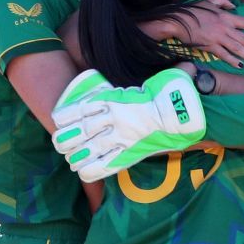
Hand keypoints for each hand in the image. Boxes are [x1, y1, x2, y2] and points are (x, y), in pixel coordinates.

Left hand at [51, 67, 205, 180]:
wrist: (186, 112)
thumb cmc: (171, 92)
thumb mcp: (149, 81)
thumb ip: (139, 82)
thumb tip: (154, 71)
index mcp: (114, 99)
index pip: (79, 108)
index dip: (65, 116)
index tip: (57, 120)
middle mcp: (114, 118)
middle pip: (79, 130)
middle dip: (65, 139)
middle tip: (59, 143)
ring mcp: (121, 136)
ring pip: (88, 148)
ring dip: (75, 155)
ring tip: (69, 159)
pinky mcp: (131, 152)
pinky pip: (105, 165)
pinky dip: (91, 170)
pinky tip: (83, 172)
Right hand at [168, 0, 243, 65]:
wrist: (178, 21)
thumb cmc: (192, 11)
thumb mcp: (208, 1)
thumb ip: (222, 1)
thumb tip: (234, 5)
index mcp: (226, 16)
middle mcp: (224, 27)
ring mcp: (218, 38)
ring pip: (237, 48)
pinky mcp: (210, 47)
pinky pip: (224, 55)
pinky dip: (233, 61)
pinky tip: (239, 65)